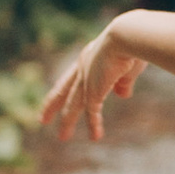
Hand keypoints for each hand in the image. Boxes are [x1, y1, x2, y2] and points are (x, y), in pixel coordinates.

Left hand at [39, 25, 146, 141]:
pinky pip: (92, 112)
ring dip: (68, 122)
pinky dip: (94, 125)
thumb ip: (123, 81)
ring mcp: (86, 80)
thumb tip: (123, 95)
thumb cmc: (131, 43)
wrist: (126, 36)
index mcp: (89, 56)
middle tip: (42, 119)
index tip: (57, 97)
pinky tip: (95, 137)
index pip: (72, 75)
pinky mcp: (94, 91)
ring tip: (63, 137)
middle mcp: (83, 68)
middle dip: (52, 106)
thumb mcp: (127, 64)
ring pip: (73, 105)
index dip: (64, 87)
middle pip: (64, 91)